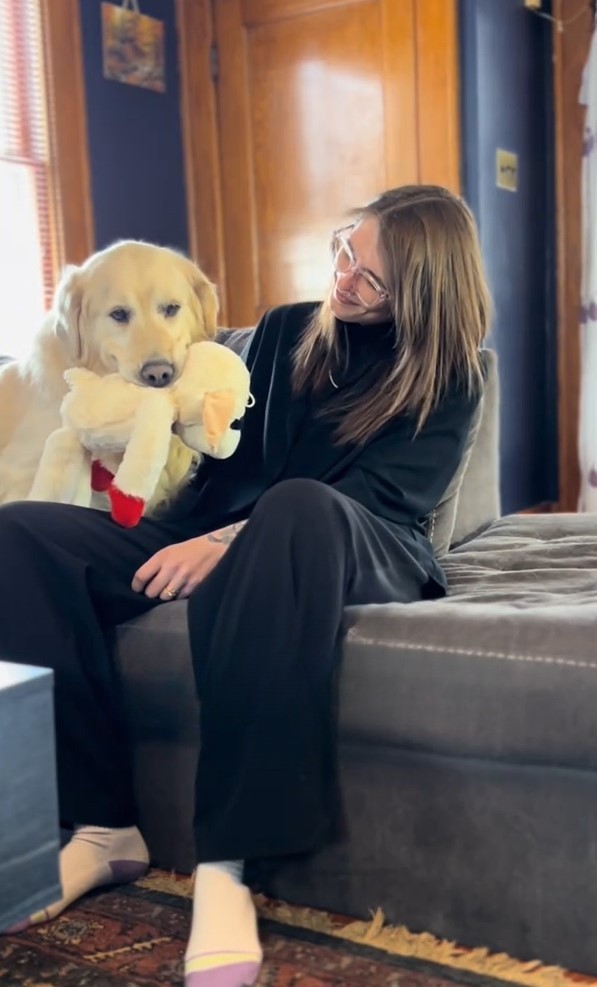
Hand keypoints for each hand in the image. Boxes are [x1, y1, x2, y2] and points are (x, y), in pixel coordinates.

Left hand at [131, 522, 245, 600]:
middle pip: (151, 591)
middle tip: (154, 591)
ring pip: (164, 598)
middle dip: (151, 594)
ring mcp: (183, 577)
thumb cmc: (188, 550)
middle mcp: (171, 567)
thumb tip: (143, 583)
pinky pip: (178, 599)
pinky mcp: (194, 585)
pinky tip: (181, 589)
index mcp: (163, 556)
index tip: (138, 589)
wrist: (213, 548)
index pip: (141, 576)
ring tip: (169, 591)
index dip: (136, 586)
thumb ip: (156, 565)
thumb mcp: (170, 552)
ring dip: (164, 597)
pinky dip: (178, 597)